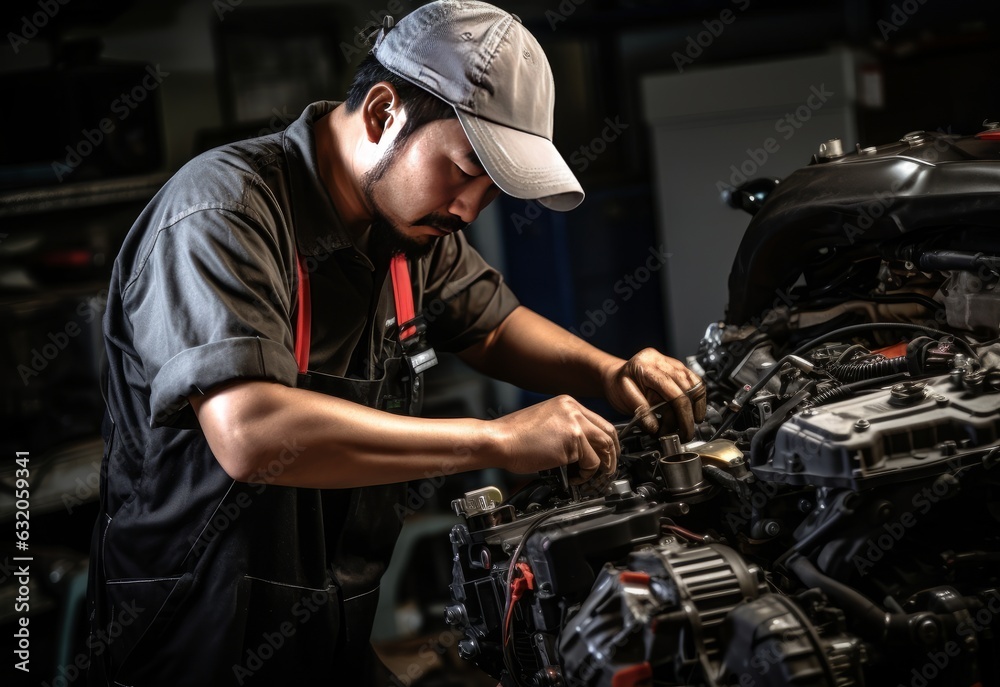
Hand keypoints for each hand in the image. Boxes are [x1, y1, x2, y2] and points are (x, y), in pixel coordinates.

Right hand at [491, 395, 618, 482]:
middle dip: (612, 453)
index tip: (605, 454)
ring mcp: (574, 423)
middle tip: (608, 468)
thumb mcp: (545, 423)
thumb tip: (582, 448)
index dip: (605, 441)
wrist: (499, 440)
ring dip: (603, 465)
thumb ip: (566, 428)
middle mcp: (573, 409)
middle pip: (608, 431)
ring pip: (605, 446)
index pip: (598, 421)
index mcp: (567, 403)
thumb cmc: (514, 437)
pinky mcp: (573, 440)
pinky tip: (575, 477)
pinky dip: (587, 474)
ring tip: (592, 477)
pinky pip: (592, 461)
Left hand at [602, 348, 705, 440]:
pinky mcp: (678, 368)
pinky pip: (695, 383)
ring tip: (687, 425)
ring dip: (695, 408)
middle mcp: (661, 361)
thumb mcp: (624, 398)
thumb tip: (656, 428)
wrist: (616, 376)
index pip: (673, 391)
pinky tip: (691, 413)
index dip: (683, 414)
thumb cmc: (618, 385)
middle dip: (689, 415)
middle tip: (686, 434)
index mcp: (646, 366)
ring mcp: (671, 362)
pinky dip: (696, 399)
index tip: (683, 430)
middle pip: (687, 389)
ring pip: (696, 385)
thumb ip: (641, 412)